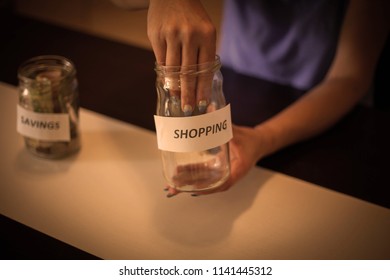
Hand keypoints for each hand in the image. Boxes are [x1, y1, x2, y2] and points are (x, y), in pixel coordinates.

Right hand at [147, 0, 215, 114]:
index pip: (205, 68)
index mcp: (207, 35)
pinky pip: (161, 61)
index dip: (203, 88)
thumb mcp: (205, 30)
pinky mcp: (156, 36)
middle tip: (188, 108)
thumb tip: (201, 83)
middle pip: (189, 72)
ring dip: (175, 87)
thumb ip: (203, 53)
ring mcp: (171, 35)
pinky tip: (169, 83)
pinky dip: (166, 74)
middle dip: (189, 94)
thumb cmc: (192, 16)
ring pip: (173, 69)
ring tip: (178, 98)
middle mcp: (190, 35)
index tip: (202, 102)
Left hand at [165, 125, 264, 196]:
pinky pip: (202, 174)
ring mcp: (221, 173)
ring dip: (186, 183)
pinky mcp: (216, 168)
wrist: (258, 143)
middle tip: (172, 189)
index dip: (207, 188)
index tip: (193, 189)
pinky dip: (190, 174)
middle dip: (189, 188)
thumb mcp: (239, 134)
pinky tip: (177, 173)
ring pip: (202, 181)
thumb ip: (225, 125)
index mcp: (237, 170)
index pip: (222, 183)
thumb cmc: (250, 140)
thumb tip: (211, 109)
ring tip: (170, 185)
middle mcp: (228, 175)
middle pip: (207, 186)